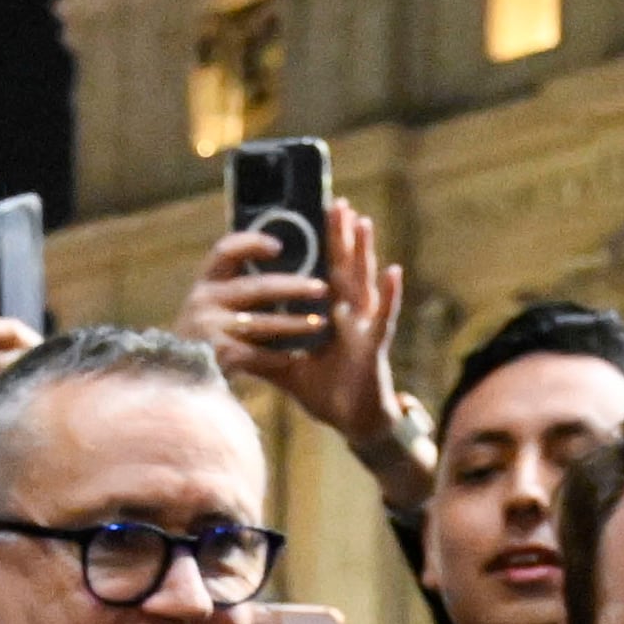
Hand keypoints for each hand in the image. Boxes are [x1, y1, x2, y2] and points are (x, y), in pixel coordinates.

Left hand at [181, 205, 424, 508]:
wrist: (351, 421)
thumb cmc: (326, 391)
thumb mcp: (287, 367)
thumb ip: (263, 353)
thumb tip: (230, 345)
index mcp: (329, 315)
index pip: (324, 272)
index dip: (321, 245)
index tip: (314, 215)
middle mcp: (349, 314)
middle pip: (343, 267)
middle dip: (340, 235)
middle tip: (336, 202)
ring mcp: (364, 325)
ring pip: (364, 281)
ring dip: (364, 251)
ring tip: (362, 222)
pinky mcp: (373, 343)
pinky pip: (383, 315)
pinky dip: (389, 293)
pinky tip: (393, 271)